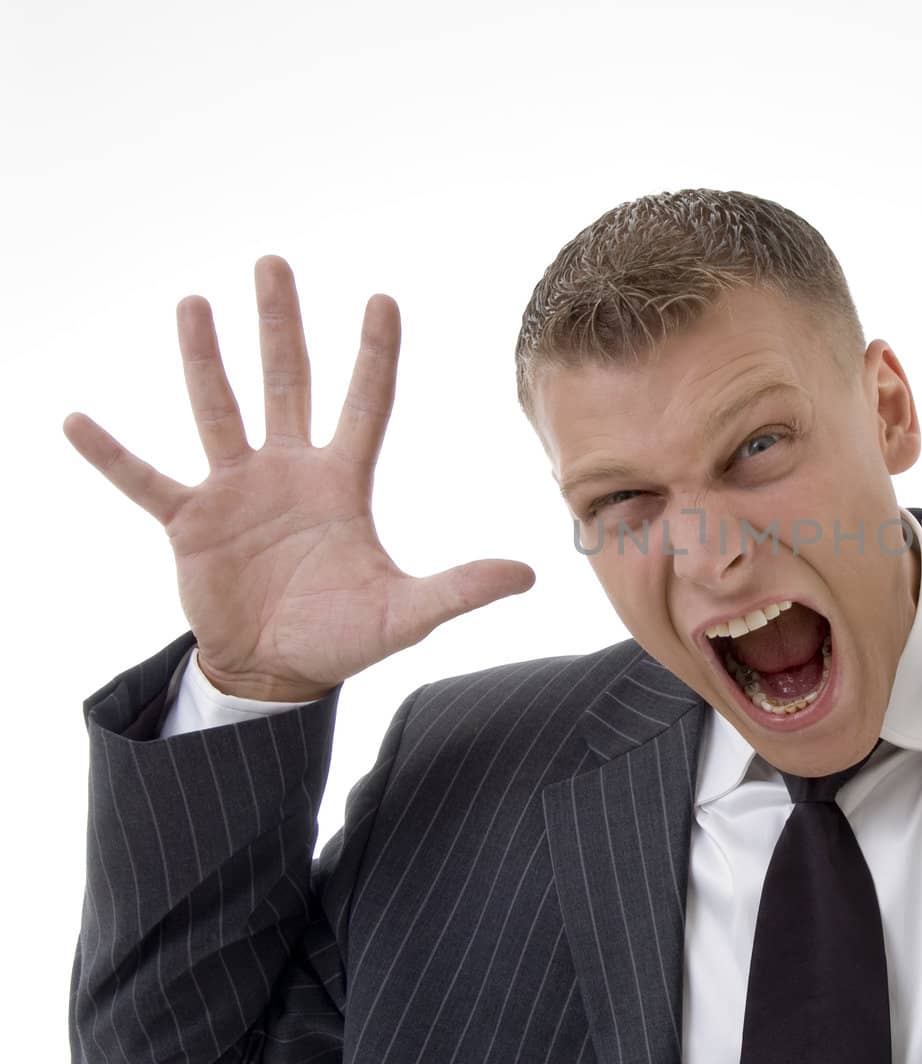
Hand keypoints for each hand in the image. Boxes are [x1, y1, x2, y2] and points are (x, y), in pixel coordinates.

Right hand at [63, 256, 534, 700]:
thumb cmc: (343, 634)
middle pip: (286, 382)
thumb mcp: (405, 615)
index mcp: (343, 483)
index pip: (366, 402)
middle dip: (280, 324)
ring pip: (218, 410)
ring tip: (194, 302)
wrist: (278, 670)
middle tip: (274, 261)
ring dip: (204, 359)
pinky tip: (76, 420)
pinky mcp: (190, 523)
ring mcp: (236, 491)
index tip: (382, 298)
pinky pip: (144, 481)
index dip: (375, 354)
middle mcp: (289, 471)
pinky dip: (111, 455)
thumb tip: (528, 575)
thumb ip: (459, 590)